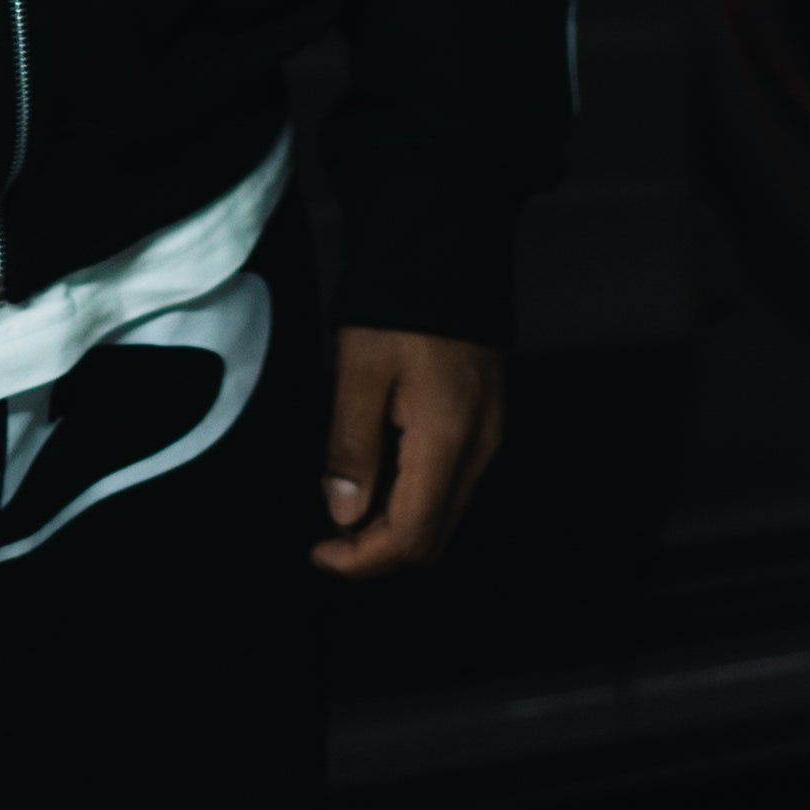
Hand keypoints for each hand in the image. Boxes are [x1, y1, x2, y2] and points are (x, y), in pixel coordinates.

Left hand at [313, 329, 504, 578]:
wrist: (448, 249)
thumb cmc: (398, 307)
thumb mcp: (358, 372)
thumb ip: (351, 448)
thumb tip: (343, 515)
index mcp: (449, 439)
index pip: (411, 537)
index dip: (363, 560)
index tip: (319, 551)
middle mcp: (480, 448)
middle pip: (432, 537)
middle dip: (378, 548)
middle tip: (328, 529)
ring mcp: (489, 436)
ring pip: (443, 514)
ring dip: (394, 522)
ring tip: (347, 494)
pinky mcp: (487, 422)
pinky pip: (451, 482)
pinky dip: (412, 494)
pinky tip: (378, 468)